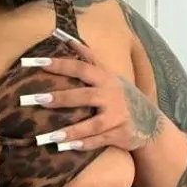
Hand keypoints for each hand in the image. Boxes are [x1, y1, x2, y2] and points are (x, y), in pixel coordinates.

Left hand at [19, 37, 162, 151]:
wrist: (151, 123)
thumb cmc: (122, 96)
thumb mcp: (109, 74)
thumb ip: (89, 58)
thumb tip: (66, 38)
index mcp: (106, 78)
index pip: (81, 67)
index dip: (60, 64)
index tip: (36, 62)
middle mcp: (112, 96)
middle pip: (84, 96)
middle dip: (60, 98)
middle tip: (36, 98)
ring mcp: (117, 117)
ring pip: (91, 125)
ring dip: (70, 131)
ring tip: (48, 137)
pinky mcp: (119, 135)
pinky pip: (98, 141)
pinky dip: (83, 145)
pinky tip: (65, 148)